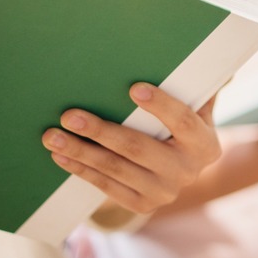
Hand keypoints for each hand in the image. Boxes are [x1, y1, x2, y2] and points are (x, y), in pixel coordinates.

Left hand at [42, 82, 220, 213]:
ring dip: (80, 151)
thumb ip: (195, 86)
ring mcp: (164, 191)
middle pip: (138, 147)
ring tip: (52, 137)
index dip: (160, 105)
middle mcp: (187, 171)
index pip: (182, 121)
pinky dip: (81, 169)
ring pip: (116, 168)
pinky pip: (107, 186)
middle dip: (100, 131)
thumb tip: (195, 53)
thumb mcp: (196, 107)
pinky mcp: (143, 204)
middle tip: (69, 116)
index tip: (133, 88)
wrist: (182, 170)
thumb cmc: (182, 126)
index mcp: (204, 144)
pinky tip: (61, 156)